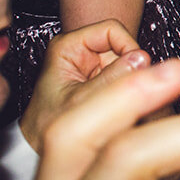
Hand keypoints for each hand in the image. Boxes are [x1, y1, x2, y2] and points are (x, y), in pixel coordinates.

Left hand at [21, 20, 143, 151]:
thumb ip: (110, 80)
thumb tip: (142, 59)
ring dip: (132, 86)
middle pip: (124, 49)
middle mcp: (84, 53)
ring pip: (130, 67)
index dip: (128, 47)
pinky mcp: (105, 83)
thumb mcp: (79, 101)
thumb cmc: (45, 125)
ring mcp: (96, 69)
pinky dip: (131, 96)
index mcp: (69, 46)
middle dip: (132, 72)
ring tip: (122, 107)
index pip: (111, 30)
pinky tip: (122, 110)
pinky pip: (128, 83)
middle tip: (127, 96)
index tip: (139, 70)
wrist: (37, 149)